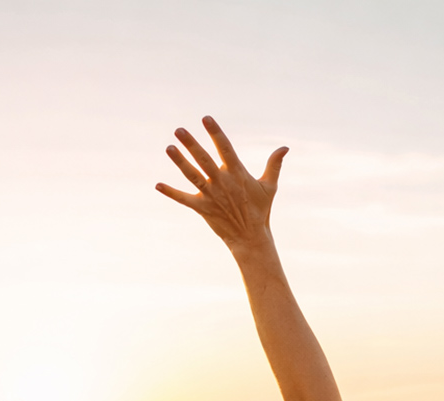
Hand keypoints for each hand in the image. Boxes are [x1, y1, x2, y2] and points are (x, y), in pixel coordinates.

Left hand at [156, 116, 287, 249]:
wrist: (250, 238)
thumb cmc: (260, 211)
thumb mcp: (269, 187)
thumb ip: (274, 165)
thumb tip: (285, 147)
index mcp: (237, 173)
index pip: (225, 148)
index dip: (215, 133)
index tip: (206, 119)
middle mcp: (223, 182)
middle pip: (204, 159)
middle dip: (191, 144)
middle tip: (179, 130)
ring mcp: (211, 195)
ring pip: (193, 175)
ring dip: (180, 162)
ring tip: (168, 148)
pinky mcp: (203, 209)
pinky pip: (184, 199)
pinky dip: (171, 192)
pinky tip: (158, 185)